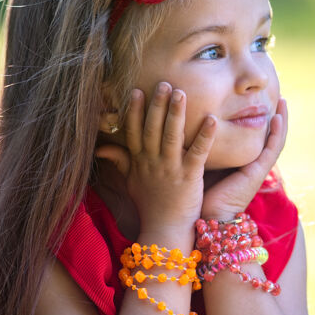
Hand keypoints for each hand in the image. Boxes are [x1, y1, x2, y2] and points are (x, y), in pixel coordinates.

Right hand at [95, 82, 216, 232]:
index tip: (135, 91)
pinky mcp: (189, 176)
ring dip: (176, 113)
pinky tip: (212, 119)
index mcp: (140, 162)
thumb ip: (120, 162)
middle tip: (163, 83)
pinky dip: (204, 135)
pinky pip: (197, 152)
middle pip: (152, 128)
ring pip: (171, 136)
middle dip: (156, 105)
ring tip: (181, 93)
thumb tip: (102, 147)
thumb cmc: (150, 206)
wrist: (164, 230)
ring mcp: (170, 168)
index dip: (134, 112)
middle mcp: (153, 162)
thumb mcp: (131, 183)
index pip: (134, 132)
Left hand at [201, 97, 287, 219]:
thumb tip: (195, 124)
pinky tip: (277, 117)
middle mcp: (254, 164)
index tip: (261, 101)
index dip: (261, 119)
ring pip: (276, 140)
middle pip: (270, 136)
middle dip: (276, 116)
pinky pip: (272, 149)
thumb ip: (206, 146)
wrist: (205, 216)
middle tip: (279, 96)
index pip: (257, 137)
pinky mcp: (258, 173)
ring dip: (282, 120)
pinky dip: (277, 132)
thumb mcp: (205, 162)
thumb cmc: (200, 191)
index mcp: (244, 162)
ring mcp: (258, 168)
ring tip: (283, 101)